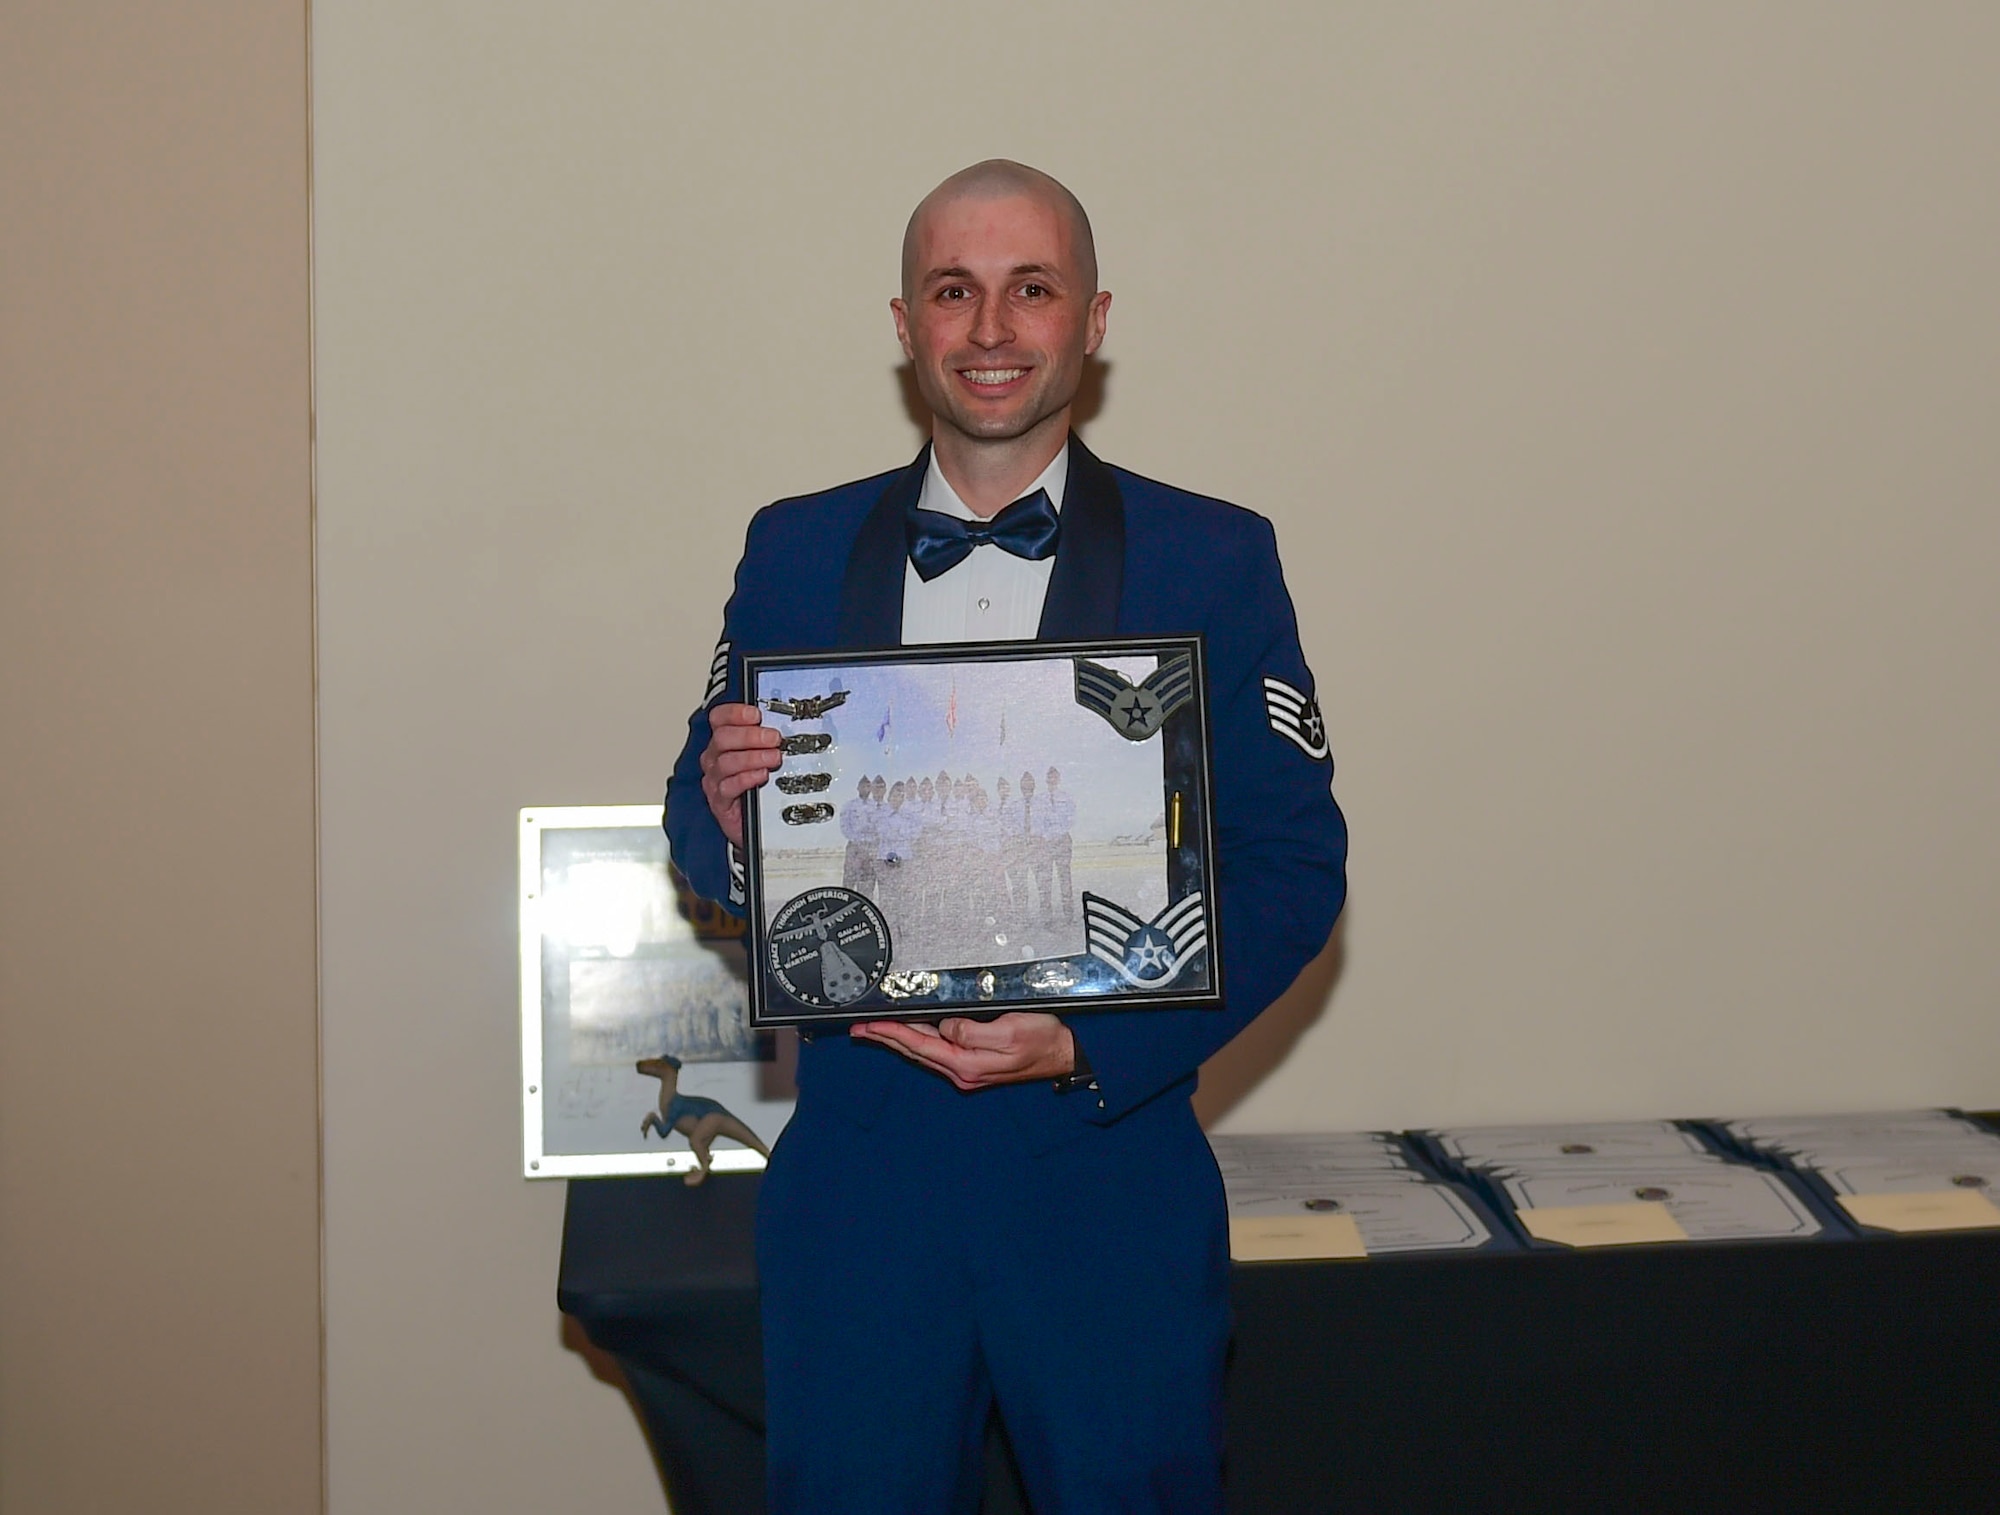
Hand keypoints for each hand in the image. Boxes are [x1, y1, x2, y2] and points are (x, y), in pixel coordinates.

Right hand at [698, 702, 780, 848]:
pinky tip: (761, 776)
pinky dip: (746, 778)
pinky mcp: (720, 802)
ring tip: (774, 758)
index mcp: (723, 742)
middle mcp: (715, 758)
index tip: (756, 714)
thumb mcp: (763, 756)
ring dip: (753, 757)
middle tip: (773, 738)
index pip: (719, 718)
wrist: (756, 823)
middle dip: (751, 735)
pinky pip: (728, 787)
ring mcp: (715, 780)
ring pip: (726, 762)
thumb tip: (784, 722)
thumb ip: (768, 739)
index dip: (735, 713)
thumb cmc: (758, 787)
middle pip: (722, 738)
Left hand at [848, 1012, 1074, 1091]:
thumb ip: (972, 1030)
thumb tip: (945, 1027)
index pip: (918, 1044)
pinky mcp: (976, 1064)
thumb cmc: (1043, 1041)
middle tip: (859, 1029)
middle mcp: (963, 1071)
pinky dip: (919, 1040)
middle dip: (885, 1039)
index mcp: (967, 1064)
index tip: (867, 1025)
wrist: (1065, 1055)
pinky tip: (912, 1034)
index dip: (890, 1033)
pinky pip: (938, 1051)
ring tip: (876, 1031)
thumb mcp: (1009, 1030)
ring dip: (899, 1040)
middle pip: (915, 1051)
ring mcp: (969, 1070)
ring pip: (924, 1051)